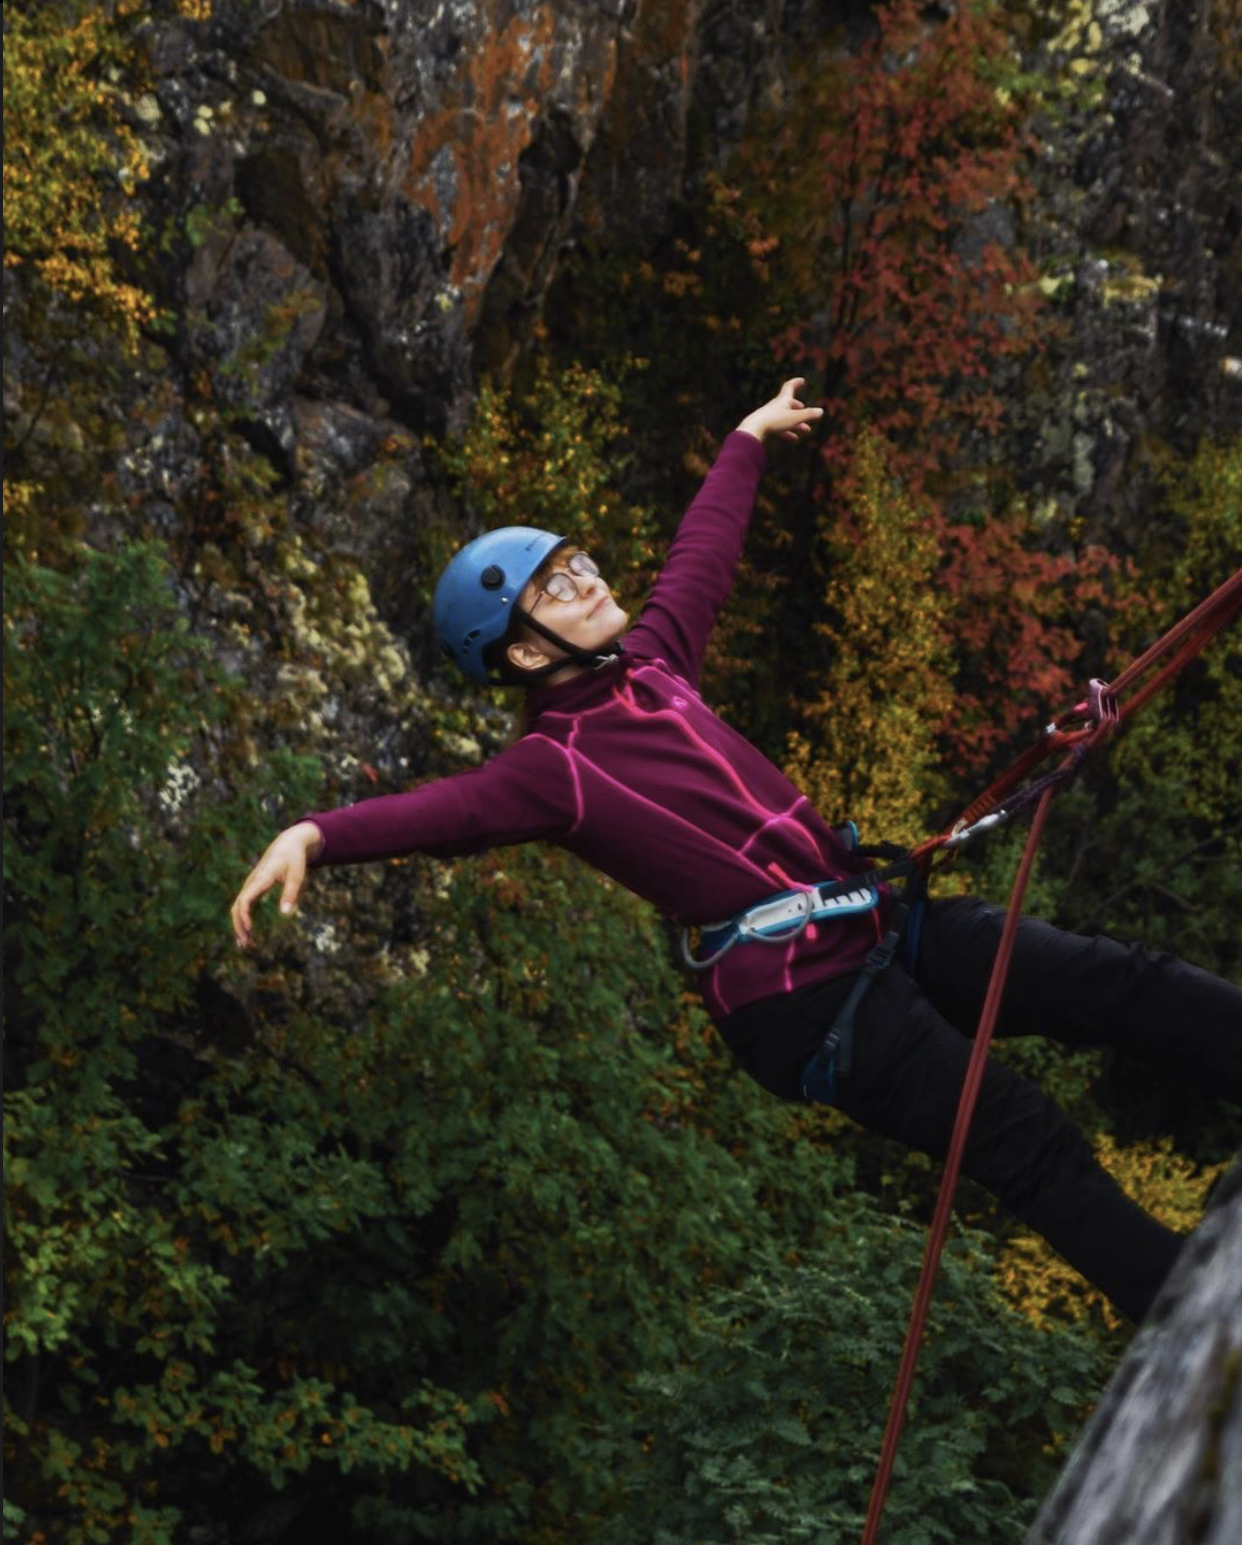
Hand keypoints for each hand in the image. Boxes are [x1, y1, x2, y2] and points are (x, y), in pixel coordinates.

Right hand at [231, 821, 322, 949]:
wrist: (287, 844)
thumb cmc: (294, 860)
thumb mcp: (297, 875)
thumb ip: (291, 894)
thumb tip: (286, 914)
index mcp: (261, 879)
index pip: (245, 899)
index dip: (243, 916)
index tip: (249, 930)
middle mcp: (252, 882)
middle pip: (237, 906)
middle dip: (239, 925)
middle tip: (244, 945)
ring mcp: (250, 884)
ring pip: (237, 907)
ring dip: (239, 925)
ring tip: (244, 944)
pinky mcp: (252, 887)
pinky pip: (242, 904)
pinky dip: (242, 918)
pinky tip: (247, 932)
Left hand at [736, 378, 822, 443]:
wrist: (753, 430)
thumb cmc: (774, 421)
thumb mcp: (795, 418)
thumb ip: (808, 415)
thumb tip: (821, 411)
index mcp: (782, 400)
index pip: (789, 387)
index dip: (796, 383)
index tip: (802, 380)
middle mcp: (775, 406)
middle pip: (788, 404)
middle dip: (797, 406)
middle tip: (804, 409)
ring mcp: (770, 417)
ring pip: (785, 418)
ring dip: (796, 423)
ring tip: (806, 430)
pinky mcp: (765, 427)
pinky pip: (779, 429)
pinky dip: (788, 432)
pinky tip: (794, 439)